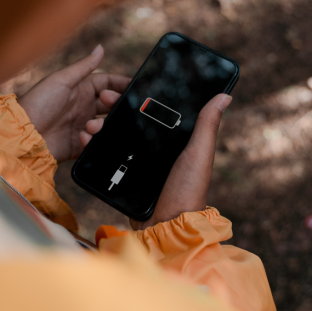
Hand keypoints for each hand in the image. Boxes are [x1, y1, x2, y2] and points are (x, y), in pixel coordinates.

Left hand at [19, 45, 130, 162]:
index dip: (121, 84)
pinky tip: (82, 137)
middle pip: (111, 105)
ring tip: (90, 126)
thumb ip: (84, 66)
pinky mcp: (79, 145)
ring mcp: (82, 125)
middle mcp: (84, 107)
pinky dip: (93, 141)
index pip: (108, 83)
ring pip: (106, 125)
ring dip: (102, 125)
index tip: (134, 87)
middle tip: (110, 105)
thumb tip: (101, 47)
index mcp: (81, 89)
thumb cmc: (38, 102)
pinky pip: (96, 143)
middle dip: (115, 105)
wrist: (22, 134)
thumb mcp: (62, 79)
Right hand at [80, 93, 232, 229]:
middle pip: (130, 120)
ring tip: (90, 124)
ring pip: (115, 136)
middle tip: (102, 99)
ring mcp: (138, 162)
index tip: (124, 84)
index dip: (138, 96)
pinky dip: (94, 147)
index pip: (154, 110)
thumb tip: (226, 95)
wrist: (165, 226)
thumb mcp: (199, 154)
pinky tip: (86, 140)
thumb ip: (207, 126)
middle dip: (114, 107)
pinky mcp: (123, 176)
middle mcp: (155, 149)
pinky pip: (107, 157)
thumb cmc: (188, 190)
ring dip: (100, 126)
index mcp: (175, 140)